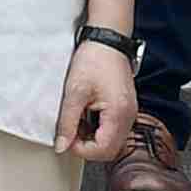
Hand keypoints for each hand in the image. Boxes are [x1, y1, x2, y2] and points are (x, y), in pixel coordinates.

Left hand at [54, 39, 139, 164]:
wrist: (107, 39)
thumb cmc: (95, 59)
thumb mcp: (74, 92)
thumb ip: (67, 122)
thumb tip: (61, 146)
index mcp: (119, 114)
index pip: (103, 150)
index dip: (82, 150)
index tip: (67, 138)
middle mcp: (129, 116)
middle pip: (109, 149)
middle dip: (87, 146)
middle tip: (71, 132)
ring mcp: (128, 112)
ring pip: (111, 141)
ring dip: (92, 138)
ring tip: (78, 120)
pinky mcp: (124, 108)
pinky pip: (113, 129)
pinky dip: (98, 129)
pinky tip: (86, 115)